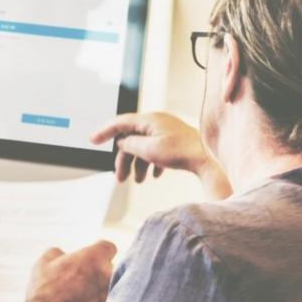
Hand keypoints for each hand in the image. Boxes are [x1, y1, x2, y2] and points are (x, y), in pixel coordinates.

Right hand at [23, 240, 115, 301]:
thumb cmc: (45, 291)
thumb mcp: (43, 263)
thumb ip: (57, 253)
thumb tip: (62, 254)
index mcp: (94, 258)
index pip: (108, 247)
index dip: (99, 251)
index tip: (92, 258)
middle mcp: (108, 275)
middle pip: (111, 268)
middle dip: (101, 272)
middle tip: (85, 280)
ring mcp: (111, 296)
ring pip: (111, 289)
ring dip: (102, 291)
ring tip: (85, 298)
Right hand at [90, 112, 229, 196]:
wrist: (208, 158)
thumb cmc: (181, 152)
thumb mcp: (149, 150)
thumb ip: (130, 144)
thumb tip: (122, 142)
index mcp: (149, 120)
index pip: (120, 123)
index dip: (104, 132)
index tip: (92, 140)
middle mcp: (156, 122)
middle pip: (131, 140)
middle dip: (124, 160)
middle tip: (120, 179)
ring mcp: (166, 131)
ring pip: (143, 147)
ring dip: (138, 164)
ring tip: (139, 181)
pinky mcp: (174, 140)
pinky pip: (155, 150)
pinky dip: (151, 163)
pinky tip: (154, 175)